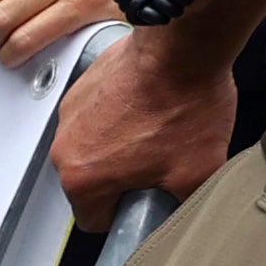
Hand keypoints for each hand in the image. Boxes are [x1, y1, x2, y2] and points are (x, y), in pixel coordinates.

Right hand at [51, 23, 241, 213]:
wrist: (183, 44)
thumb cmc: (184, 104)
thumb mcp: (199, 171)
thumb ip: (184, 204)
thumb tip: (184, 213)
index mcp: (83, 179)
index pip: (93, 220)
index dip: (124, 214)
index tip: (144, 199)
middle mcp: (65, 148)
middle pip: (90, 182)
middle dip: (122, 176)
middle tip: (159, 157)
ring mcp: (71, 114)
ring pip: (91, 147)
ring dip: (117, 143)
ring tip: (156, 125)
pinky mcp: (82, 87)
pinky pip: (95, 115)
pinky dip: (117, 113)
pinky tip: (148, 102)